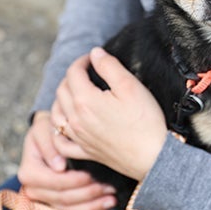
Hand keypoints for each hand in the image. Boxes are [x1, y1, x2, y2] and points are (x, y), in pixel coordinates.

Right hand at [17, 111, 116, 209]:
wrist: (49, 135)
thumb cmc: (48, 130)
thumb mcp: (44, 129)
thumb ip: (49, 145)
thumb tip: (59, 167)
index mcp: (29, 172)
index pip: (55, 182)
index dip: (75, 181)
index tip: (93, 176)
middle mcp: (34, 189)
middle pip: (64, 198)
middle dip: (89, 195)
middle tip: (111, 188)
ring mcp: (45, 199)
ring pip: (70, 209)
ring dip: (92, 207)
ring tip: (112, 200)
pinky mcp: (56, 203)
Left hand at [51, 48, 167, 180]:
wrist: (154, 156)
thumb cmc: (146, 121)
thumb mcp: (131, 86)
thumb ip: (109, 66)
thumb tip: (94, 53)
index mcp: (85, 100)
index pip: (73, 73)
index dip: (81, 60)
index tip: (92, 58)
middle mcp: (76, 120)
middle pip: (62, 91)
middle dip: (71, 76)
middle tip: (86, 71)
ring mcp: (79, 138)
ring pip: (56, 115)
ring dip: (61, 100)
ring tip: (74, 93)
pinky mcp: (85, 152)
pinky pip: (61, 143)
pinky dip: (58, 132)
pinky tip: (66, 125)